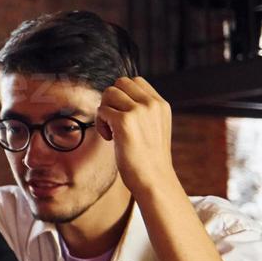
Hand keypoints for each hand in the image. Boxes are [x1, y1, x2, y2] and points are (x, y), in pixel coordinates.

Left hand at [96, 76, 177, 195]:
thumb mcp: (154, 127)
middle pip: (120, 82)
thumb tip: (117, 95)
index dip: (123, 96)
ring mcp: (139, 111)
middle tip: (114, 121)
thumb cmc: (148, 157)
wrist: (153, 179)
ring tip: (112, 131)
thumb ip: (143, 110)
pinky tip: (110, 139)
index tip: (123, 115)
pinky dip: (100, 124)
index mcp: (161, 104)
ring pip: (108, 93)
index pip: (135, 81)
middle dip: (111, 100)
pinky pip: (101, 110)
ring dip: (104, 111)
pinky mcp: (124, 121)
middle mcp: (152, 104)